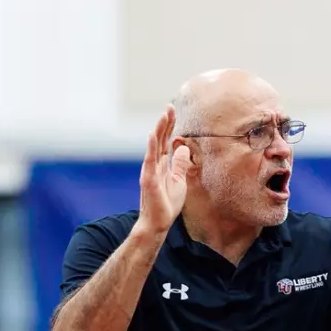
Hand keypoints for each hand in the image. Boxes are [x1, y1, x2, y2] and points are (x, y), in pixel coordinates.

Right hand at [139, 105, 192, 235]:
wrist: (158, 223)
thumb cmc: (167, 204)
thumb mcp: (179, 180)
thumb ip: (180, 164)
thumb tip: (182, 147)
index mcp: (162, 164)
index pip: (166, 141)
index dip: (170, 126)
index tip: (173, 110)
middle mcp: (154, 164)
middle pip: (160, 139)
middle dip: (165, 123)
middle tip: (169, 107)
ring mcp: (150, 170)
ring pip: (154, 146)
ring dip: (159, 130)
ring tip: (163, 115)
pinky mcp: (148, 179)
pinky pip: (149, 160)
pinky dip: (150, 147)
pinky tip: (152, 134)